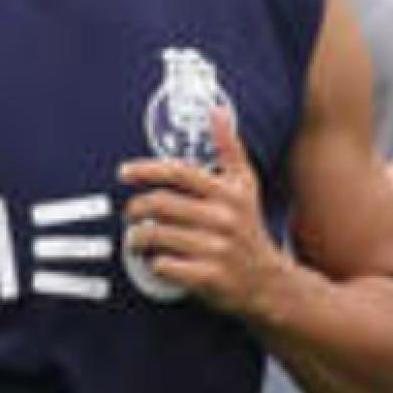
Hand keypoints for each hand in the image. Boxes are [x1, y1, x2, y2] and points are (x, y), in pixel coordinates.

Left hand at [119, 108, 290, 317]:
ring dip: (137, 237)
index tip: (124, 172)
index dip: (146, 170)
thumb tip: (217, 111)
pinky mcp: (209, 277)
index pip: (179, 173)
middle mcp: (223, 218)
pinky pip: (164, 266)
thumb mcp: (245, 185)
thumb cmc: (249, 227)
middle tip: (130, 213)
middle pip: (161, 203)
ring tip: (135, 238)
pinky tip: (155, 261)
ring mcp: (216, 249)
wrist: (267, 281)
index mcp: (228, 193)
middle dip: (135, 208)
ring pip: (157, 235)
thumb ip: (230, 147)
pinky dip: (153, 263)